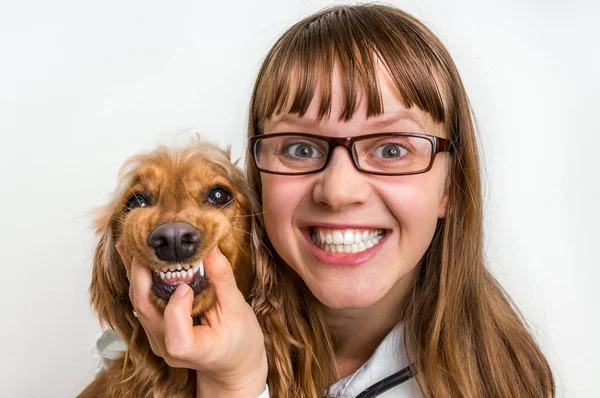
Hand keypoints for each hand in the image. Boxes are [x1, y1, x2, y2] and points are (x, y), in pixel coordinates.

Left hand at [117, 244, 267, 397]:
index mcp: (194, 351)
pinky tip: (138, 257)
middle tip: (145, 243)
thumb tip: (211, 247)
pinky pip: (142, 300)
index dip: (176, 308)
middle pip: (145, 310)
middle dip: (141, 274)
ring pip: (139, 302)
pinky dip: (140, 277)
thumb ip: (222, 280)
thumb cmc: (238, 339)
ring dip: (135, 271)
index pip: (175, 336)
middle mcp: (168, 348)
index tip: (187, 286)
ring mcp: (157, 339)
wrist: (230, 360)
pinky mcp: (154, 328)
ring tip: (133, 243)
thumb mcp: (238, 310)